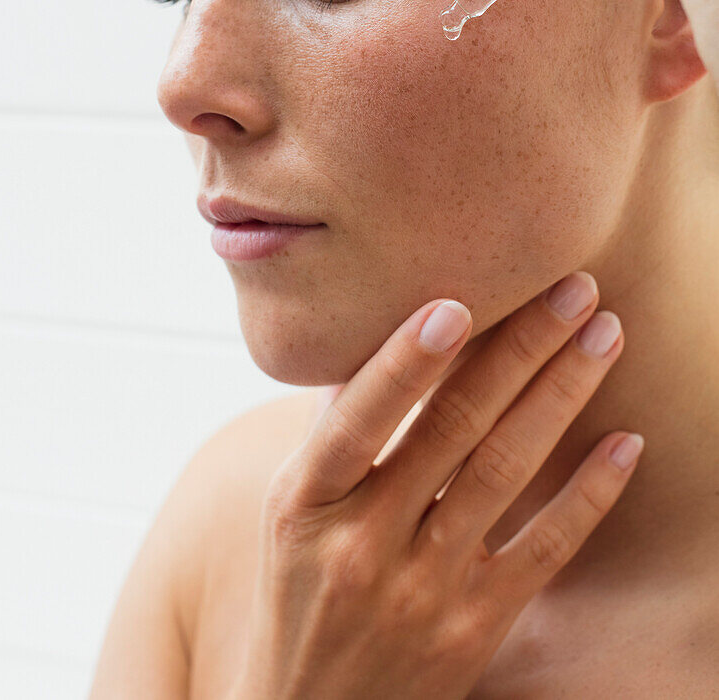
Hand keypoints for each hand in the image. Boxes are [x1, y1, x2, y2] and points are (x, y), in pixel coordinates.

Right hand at [230, 273, 640, 699]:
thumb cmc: (300, 588)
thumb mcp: (290, 510)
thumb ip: (336, 431)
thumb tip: (388, 336)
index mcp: (305, 503)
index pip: (357, 419)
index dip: (407, 361)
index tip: (460, 303)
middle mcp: (364, 544)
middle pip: (453, 429)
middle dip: (519, 349)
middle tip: (572, 287)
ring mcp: (422, 589)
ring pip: (503, 473)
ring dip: (561, 395)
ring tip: (604, 334)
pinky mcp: (473, 628)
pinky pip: (542, 551)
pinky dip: (588, 495)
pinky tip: (625, 443)